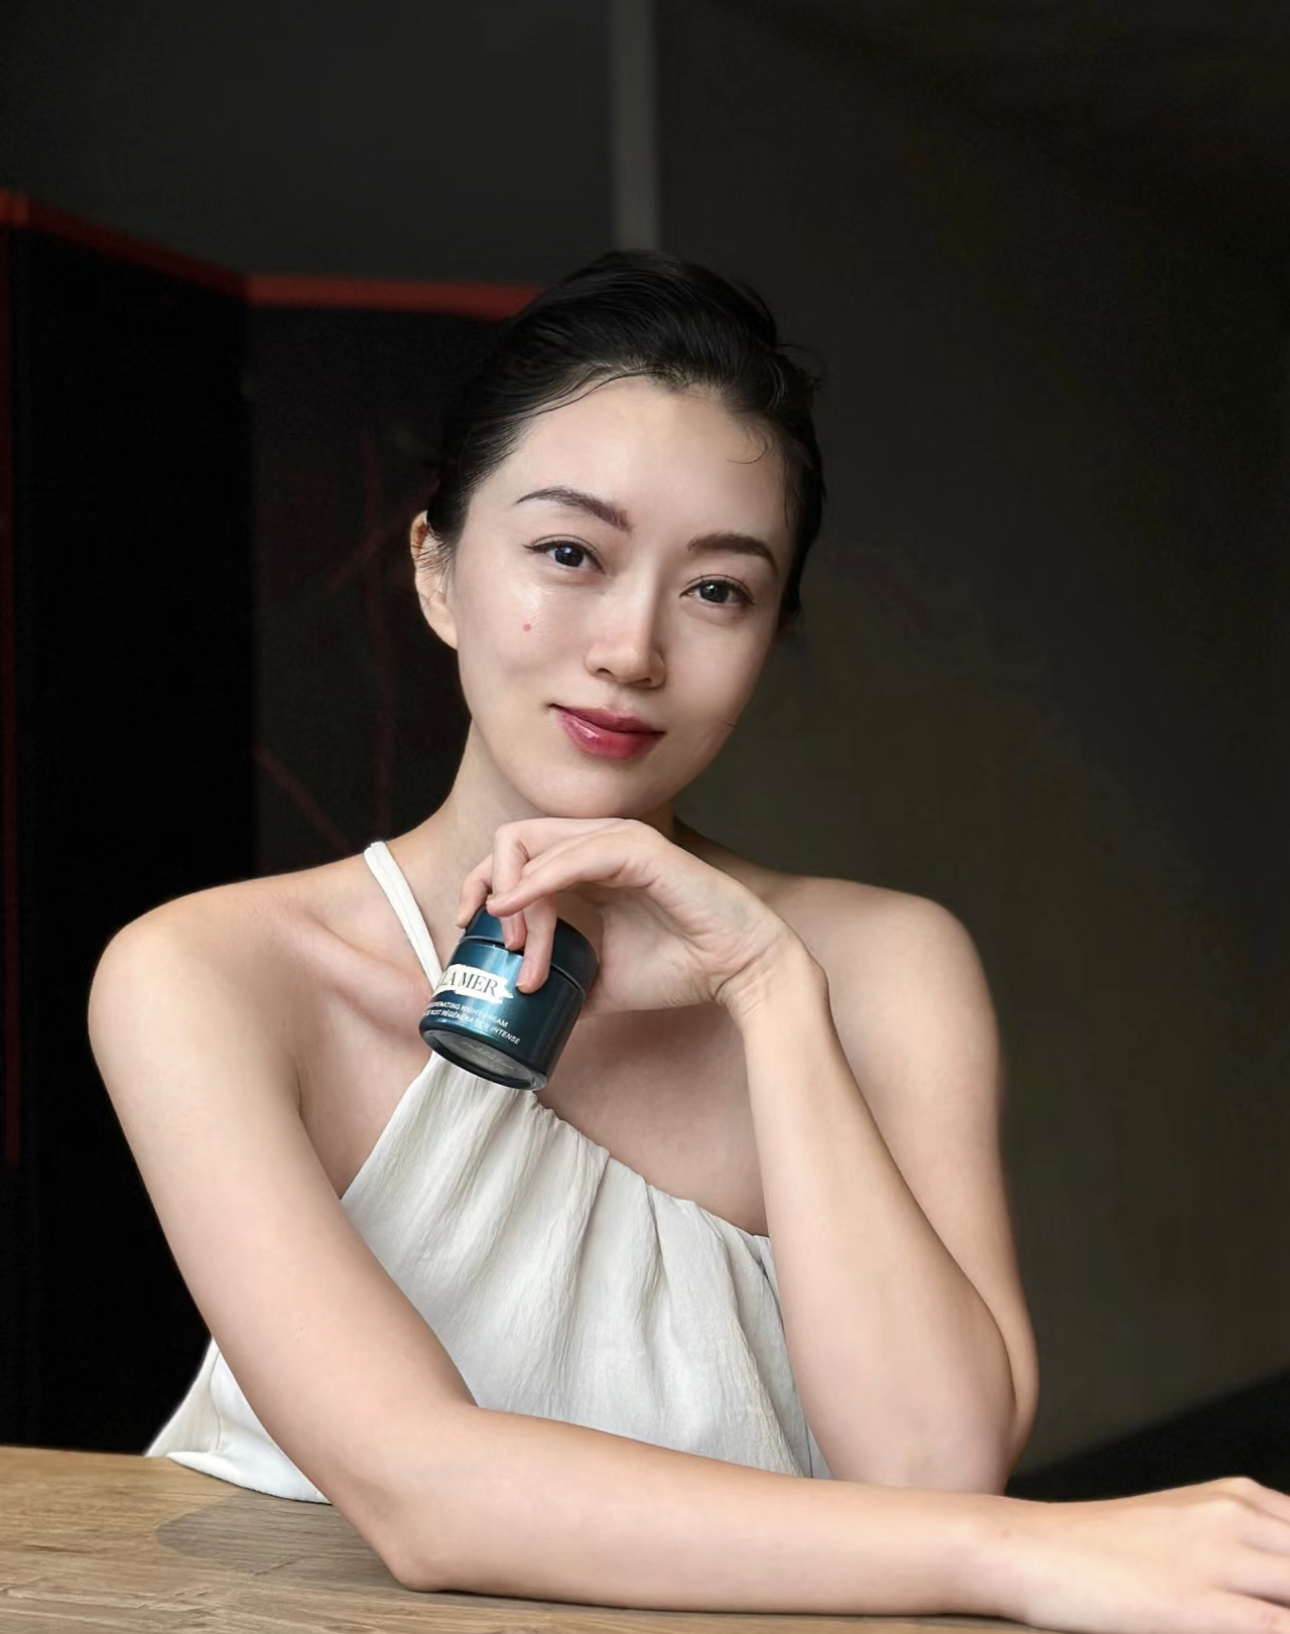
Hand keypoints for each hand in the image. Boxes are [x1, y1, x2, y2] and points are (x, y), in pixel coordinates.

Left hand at [454, 817, 799, 1016]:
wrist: (738, 972)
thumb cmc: (682, 968)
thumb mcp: (602, 979)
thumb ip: (565, 979)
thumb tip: (524, 1008)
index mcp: (590, 865)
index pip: (517, 855)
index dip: (483, 886)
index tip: (471, 929)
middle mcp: (600, 843)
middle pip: (513, 840)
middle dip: (486, 886)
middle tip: (489, 940)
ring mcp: (619, 840)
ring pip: (534, 846)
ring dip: (515, 899)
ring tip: (519, 950)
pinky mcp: (638, 849)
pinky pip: (571, 857)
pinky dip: (536, 882)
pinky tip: (515, 908)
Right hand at [996, 1477, 1289, 1633]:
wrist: (1032, 1549)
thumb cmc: (1102, 1549)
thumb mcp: (1181, 1525)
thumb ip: (1241, 1543)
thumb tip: (1275, 1570)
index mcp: (1239, 1497)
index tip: (1288, 1591)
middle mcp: (1237, 1516)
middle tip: (1283, 1604)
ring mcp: (1220, 1560)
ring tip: (1277, 1616)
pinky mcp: (1198, 1606)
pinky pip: (1280, 1628)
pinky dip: (1288, 1630)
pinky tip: (1276, 1630)